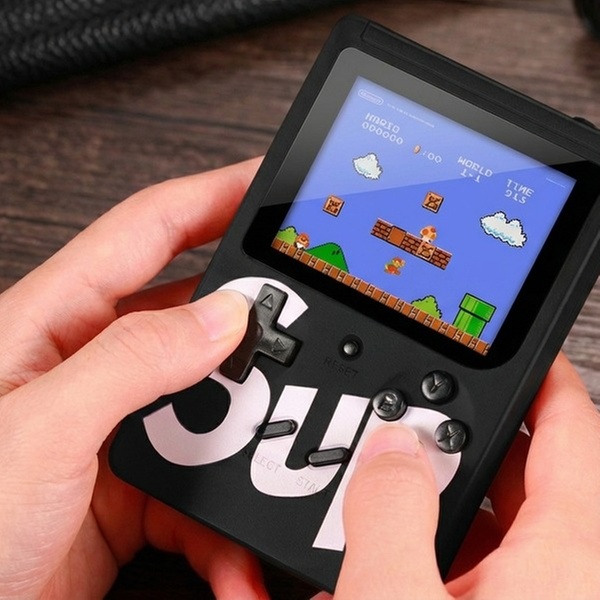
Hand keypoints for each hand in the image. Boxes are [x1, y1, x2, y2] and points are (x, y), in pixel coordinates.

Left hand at [0, 158, 269, 598]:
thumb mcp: (39, 430)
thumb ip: (133, 361)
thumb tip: (220, 316)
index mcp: (55, 324)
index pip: (151, 229)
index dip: (215, 194)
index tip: (270, 183)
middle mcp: (90, 367)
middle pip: (195, 318)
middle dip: (253, 330)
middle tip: (301, 337)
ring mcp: (116, 428)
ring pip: (211, 408)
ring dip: (246, 442)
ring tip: (269, 462)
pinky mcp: (134, 488)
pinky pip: (202, 487)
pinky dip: (226, 523)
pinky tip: (233, 549)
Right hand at [314, 353, 599, 598]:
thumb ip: (389, 512)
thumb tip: (387, 450)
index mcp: (566, 564)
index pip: (572, 431)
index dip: (543, 377)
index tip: (516, 349)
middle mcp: (564, 583)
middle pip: (522, 475)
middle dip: (463, 440)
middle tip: (419, 423)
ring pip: (492, 528)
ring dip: (437, 505)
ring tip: (386, 498)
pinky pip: (472, 571)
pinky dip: (430, 555)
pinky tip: (381, 565)